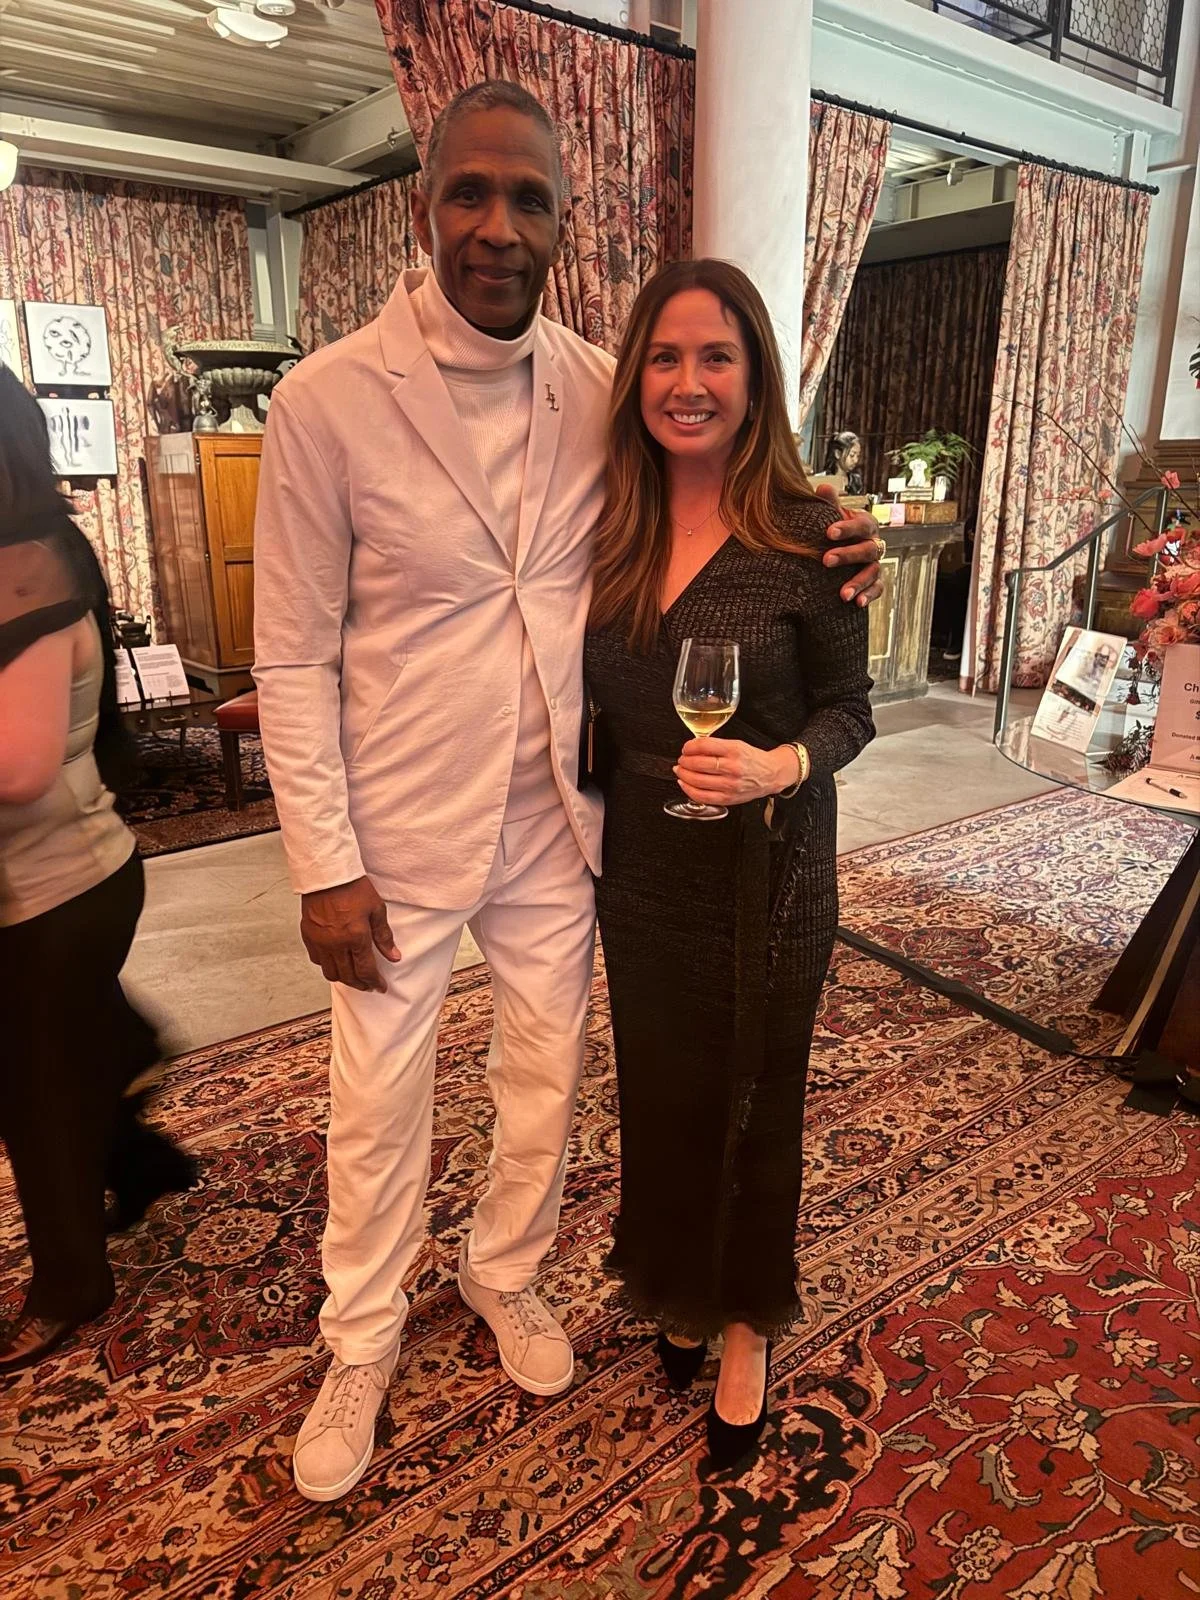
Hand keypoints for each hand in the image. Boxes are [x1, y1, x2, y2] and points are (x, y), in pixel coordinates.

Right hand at [300, 875, 400, 992]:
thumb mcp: (376, 909)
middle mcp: (336, 943)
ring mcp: (320, 941)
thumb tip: (394, 956)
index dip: (375, 982)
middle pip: (348, 976)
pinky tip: (336, 962)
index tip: (380, 986)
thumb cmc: (352, 887)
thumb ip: (384, 936)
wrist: (327, 874)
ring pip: (331, 972)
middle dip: (361, 984)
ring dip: (344, 978)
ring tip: (353, 977)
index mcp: (356, 936)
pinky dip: (328, 965)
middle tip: (369, 985)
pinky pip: (317, 960)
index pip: (366, 970)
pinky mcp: (308, 936)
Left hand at [674, 738, 799, 806]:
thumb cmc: (752, 759)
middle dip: (684, 761)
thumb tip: (692, 748)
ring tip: (680, 770)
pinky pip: (702, 796)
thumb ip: (715, 746)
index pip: (704, 746)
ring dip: (683, 774)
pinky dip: (689, 790)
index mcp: (734, 750)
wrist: (770, 775)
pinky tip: (684, 784)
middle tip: (681, 760)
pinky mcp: (728, 798)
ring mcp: (730, 785)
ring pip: (698, 780)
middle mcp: (732, 767)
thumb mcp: (737, 745)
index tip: (686, 748)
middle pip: (698, 764)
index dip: (689, 747)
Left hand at [813, 482, 884, 605]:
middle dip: (848, 555)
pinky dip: (869, 595)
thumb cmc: (833, 530)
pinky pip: (878, 589)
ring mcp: (875, 564)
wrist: (838, 550)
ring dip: (858, 582)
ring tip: (843, 594)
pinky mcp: (875, 582)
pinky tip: (858, 603)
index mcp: (865, 525)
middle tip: (826, 560)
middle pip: (868, 549)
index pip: (862, 524)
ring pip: (872, 572)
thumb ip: (828, 504)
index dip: (847, 528)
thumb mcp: (831, 516)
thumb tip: (822, 488)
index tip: (829, 532)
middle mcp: (874, 543)